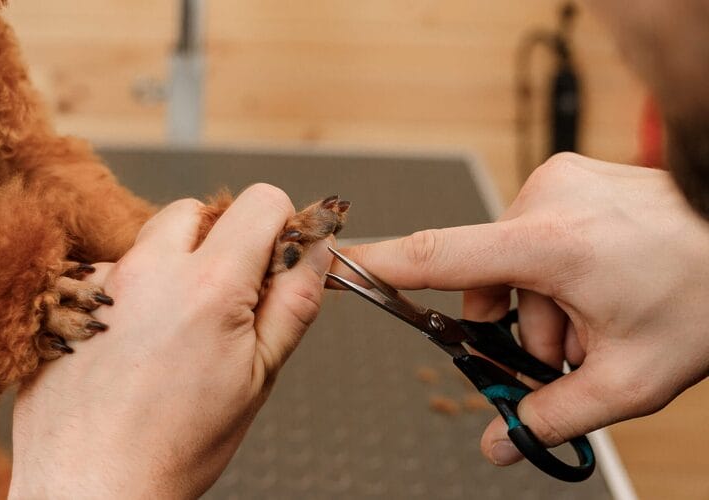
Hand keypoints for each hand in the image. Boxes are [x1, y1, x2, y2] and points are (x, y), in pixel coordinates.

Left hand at [9, 184, 333, 498]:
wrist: (93, 487)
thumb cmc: (175, 447)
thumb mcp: (258, 377)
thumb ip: (294, 302)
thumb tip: (316, 250)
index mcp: (209, 285)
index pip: (261, 201)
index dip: (279, 225)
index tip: (274, 257)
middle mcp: (148, 270)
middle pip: (196, 212)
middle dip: (218, 242)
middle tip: (222, 301)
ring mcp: (101, 282)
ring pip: (147, 243)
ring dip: (168, 268)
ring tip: (171, 333)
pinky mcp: (67, 300)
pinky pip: (108, 275)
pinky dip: (126, 296)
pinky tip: (129, 346)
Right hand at [332, 153, 708, 465]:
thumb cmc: (706, 295)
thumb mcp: (631, 378)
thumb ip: (553, 416)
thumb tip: (499, 444)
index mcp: (551, 243)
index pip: (438, 256)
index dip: (380, 266)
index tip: (336, 266)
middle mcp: (545, 198)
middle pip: (487, 283)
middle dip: (522, 327)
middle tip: (576, 349)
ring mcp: (559, 181)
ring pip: (514, 264)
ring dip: (544, 302)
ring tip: (603, 314)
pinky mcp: (570, 177)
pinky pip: (536, 235)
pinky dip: (559, 270)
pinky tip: (606, 282)